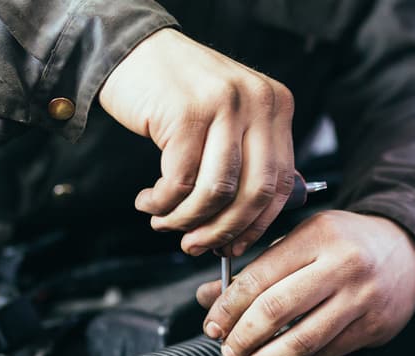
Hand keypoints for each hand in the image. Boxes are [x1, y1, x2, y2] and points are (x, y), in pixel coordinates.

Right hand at [99, 28, 295, 256]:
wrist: (133, 50)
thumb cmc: (178, 94)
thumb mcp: (227, 119)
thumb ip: (245, 160)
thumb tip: (245, 229)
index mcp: (276, 106)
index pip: (282, 182)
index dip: (257, 224)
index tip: (234, 245)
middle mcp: (258, 102)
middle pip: (254, 192)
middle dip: (222, 230)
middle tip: (195, 245)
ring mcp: (224, 105)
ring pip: (216, 192)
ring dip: (186, 219)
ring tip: (164, 223)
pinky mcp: (187, 113)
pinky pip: (179, 181)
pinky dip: (161, 203)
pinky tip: (149, 202)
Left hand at [196, 211, 414, 355]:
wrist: (406, 249)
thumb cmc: (349, 242)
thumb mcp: (304, 238)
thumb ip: (259, 267)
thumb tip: (212, 297)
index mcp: (319, 236)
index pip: (261, 276)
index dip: (229, 306)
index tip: (213, 323)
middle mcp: (343, 265)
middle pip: (278, 310)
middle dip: (243, 336)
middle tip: (227, 347)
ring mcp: (361, 299)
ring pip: (302, 340)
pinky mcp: (373, 327)